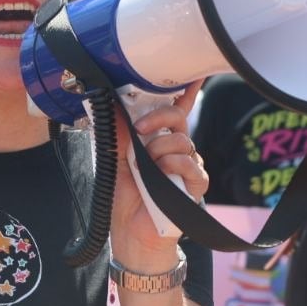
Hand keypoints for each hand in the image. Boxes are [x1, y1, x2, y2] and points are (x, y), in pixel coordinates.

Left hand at [109, 82, 207, 272]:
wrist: (131, 234)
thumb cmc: (125, 198)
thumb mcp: (115, 159)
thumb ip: (117, 132)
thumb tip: (111, 102)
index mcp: (157, 140)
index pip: (174, 110)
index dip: (184, 90)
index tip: (193, 71)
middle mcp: (175, 150)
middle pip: (178, 117)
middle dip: (158, 116)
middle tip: (139, 127)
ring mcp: (187, 167)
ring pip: (181, 140)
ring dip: (158, 150)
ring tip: (145, 167)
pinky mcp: (195, 185)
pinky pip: (190, 163)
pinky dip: (173, 165)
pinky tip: (161, 174)